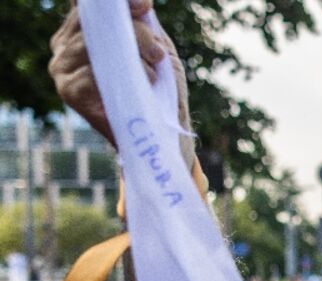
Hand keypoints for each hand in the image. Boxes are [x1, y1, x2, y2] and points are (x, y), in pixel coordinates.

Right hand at [49, 0, 194, 164]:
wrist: (164, 132)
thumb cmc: (158, 88)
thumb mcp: (153, 47)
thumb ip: (142, 23)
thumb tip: (140, 2)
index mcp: (80, 31)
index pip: (90, 6)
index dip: (118, 3)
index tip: (143, 5)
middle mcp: (64, 47)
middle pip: (95, 21)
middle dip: (136, 32)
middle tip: (157, 52)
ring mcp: (62, 69)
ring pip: (95, 44)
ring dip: (134, 57)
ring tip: (153, 74)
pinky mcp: (69, 92)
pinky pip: (94, 72)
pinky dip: (126, 76)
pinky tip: (143, 86)